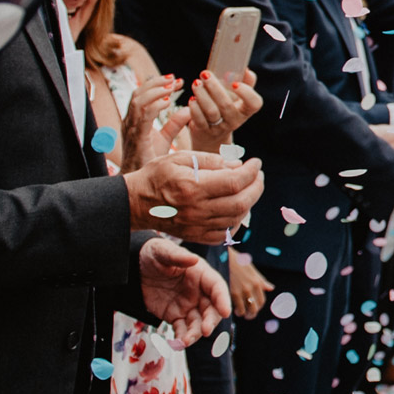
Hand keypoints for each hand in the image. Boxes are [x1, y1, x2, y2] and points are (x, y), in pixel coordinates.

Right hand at [118, 73, 182, 171]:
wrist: (140, 184)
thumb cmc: (149, 161)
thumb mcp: (165, 139)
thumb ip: (174, 124)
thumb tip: (188, 110)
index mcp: (135, 121)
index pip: (143, 96)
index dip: (158, 86)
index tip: (177, 82)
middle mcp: (130, 122)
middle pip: (138, 94)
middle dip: (156, 84)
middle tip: (175, 80)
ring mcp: (131, 129)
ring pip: (138, 101)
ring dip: (156, 91)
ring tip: (172, 87)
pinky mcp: (137, 138)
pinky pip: (143, 116)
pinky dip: (155, 105)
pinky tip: (168, 102)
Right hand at [124, 151, 262, 242]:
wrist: (135, 203)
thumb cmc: (157, 175)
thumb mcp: (179, 157)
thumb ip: (211, 160)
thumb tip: (238, 165)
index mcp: (192, 187)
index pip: (234, 181)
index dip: (251, 172)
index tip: (256, 163)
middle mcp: (196, 209)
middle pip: (241, 202)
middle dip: (256, 187)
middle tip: (258, 176)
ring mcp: (196, 226)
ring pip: (236, 218)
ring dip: (249, 202)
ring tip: (249, 188)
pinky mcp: (195, 236)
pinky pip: (225, 233)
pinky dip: (237, 221)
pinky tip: (236, 208)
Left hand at [138, 237, 229, 345]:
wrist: (136, 267)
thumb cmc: (155, 254)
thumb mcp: (163, 251)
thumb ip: (177, 256)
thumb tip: (193, 259)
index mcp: (202, 275)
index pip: (217, 288)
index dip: (223, 300)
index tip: (226, 312)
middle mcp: (199, 292)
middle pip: (211, 309)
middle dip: (210, 321)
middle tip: (205, 331)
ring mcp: (188, 305)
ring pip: (198, 323)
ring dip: (195, 333)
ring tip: (186, 341)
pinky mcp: (175, 316)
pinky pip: (181, 329)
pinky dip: (181, 337)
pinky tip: (177, 343)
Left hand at [186, 69, 259, 149]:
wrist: (214, 132)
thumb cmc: (228, 107)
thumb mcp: (238, 96)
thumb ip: (245, 82)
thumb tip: (246, 70)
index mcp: (246, 110)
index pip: (254, 103)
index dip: (246, 94)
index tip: (235, 83)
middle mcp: (235, 120)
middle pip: (226, 105)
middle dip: (214, 88)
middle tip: (205, 74)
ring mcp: (220, 127)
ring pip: (211, 112)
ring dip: (202, 95)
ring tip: (196, 83)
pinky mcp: (205, 130)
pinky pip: (199, 120)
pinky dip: (194, 108)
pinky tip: (192, 98)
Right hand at [227, 250, 274, 320]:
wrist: (223, 256)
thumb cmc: (237, 262)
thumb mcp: (251, 269)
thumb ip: (261, 280)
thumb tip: (271, 288)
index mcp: (257, 282)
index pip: (262, 301)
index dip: (258, 307)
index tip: (254, 308)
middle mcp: (251, 288)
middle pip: (255, 308)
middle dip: (252, 313)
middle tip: (247, 315)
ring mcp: (241, 291)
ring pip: (245, 311)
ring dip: (243, 314)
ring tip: (239, 312)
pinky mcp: (231, 293)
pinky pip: (236, 308)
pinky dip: (235, 311)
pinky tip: (233, 309)